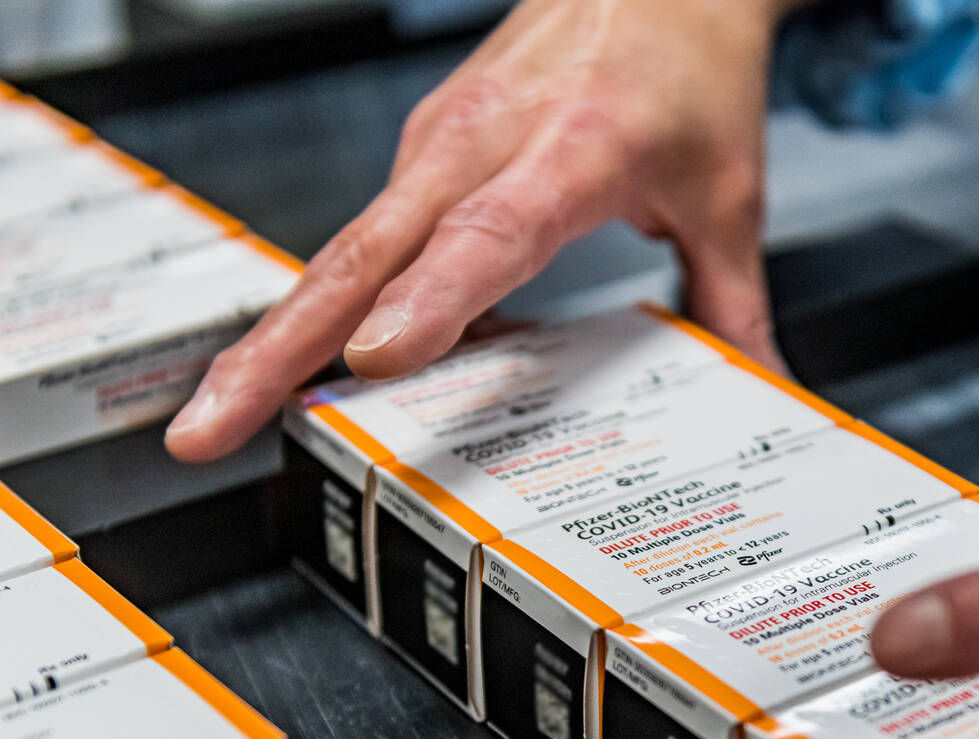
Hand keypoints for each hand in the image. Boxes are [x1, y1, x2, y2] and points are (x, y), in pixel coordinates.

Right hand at [165, 0, 801, 462]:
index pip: (487, 235)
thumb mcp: (728, 195)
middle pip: (363, 255)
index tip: (376, 358)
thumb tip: (768, 393)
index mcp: (569, 148)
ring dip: (273, 336)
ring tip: (216, 420)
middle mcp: (480, 144)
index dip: (431, 301)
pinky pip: (363, 245)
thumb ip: (736, 306)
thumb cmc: (682, 70)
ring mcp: (436, 150)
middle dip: (280, 346)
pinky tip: (291, 379)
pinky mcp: (422, 160)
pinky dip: (320, 310)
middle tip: (211, 428)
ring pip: (341, 252)